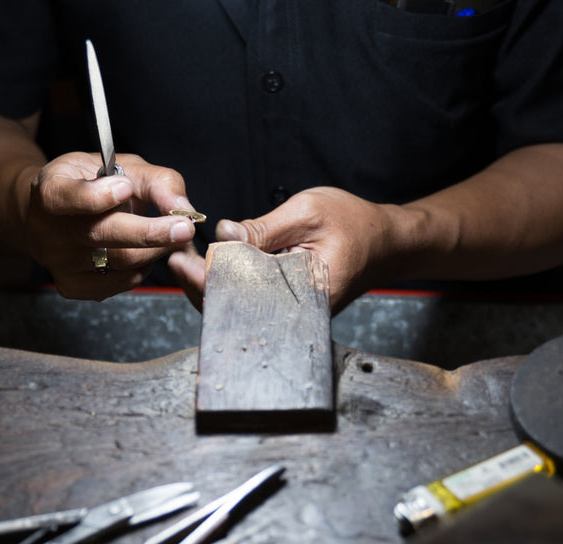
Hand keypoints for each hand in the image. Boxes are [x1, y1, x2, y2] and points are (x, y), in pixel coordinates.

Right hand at [26, 152, 199, 300]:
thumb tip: (183, 208)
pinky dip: (140, 270)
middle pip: (100, 234)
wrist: (56, 214)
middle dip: (148, 232)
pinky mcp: (71, 285)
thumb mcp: (121, 167)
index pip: (65, 197)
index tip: (126, 188)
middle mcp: (48, 229)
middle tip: (183, 228)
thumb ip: (156, 181)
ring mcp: (58, 262)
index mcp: (51, 190)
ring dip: (154, 250)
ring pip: (116, 262)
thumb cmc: (92, 184)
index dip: (95, 196)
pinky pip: (116, 283)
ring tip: (170, 236)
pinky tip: (143, 253)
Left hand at [169, 187, 395, 313]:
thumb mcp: (308, 213)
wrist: (387, 242)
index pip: (244, 295)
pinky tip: (211, 266)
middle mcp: (296, 312)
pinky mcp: (286, 305)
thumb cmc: (356, 224)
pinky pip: (250, 300)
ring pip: (240, 307)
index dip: (208, 278)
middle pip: (236, 308)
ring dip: (211, 284)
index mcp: (305, 294)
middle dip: (200, 284)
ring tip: (185, 260)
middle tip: (174, 258)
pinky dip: (228, 284)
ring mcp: (291, 311)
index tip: (182, 262)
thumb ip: (263, 228)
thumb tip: (223, 235)